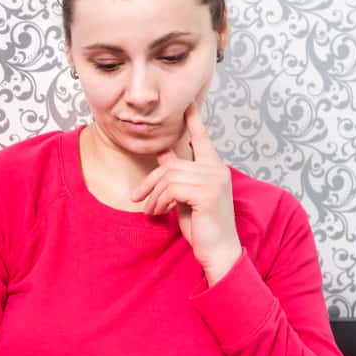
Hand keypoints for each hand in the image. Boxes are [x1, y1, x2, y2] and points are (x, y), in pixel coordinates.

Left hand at [129, 102, 241, 283]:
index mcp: (214, 168)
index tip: (187, 104)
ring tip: (152, 211)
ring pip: (168, 177)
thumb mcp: (185, 196)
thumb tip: (163, 155)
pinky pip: (171, 189)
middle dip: (150, 182)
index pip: (202, 139)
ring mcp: (213, 179)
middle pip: (171, 165)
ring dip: (154, 196)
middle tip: (137, 199)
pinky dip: (160, 201)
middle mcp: (216, 169)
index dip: (193, 121)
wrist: (218, 251)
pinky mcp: (207, 192)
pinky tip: (160, 213)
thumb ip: (177, 175)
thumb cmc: (203, 226)